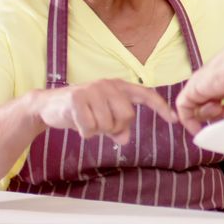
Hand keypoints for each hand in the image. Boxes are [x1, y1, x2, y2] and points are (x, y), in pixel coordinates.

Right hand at [32, 79, 171, 143]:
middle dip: (114, 127)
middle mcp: (107, 85)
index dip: (161, 107)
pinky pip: (90, 128)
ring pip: (107, 124)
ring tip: (87, 121)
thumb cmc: (81, 111)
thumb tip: (124, 138)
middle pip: (126, 116)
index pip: (145, 95)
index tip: (174, 120)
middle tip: (100, 124)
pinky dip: (85, 132)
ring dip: (97, 130)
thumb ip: (117, 127)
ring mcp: (92, 90)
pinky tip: (78, 124)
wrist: (49, 106)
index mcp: (118, 87)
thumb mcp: (102, 117)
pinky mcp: (76, 99)